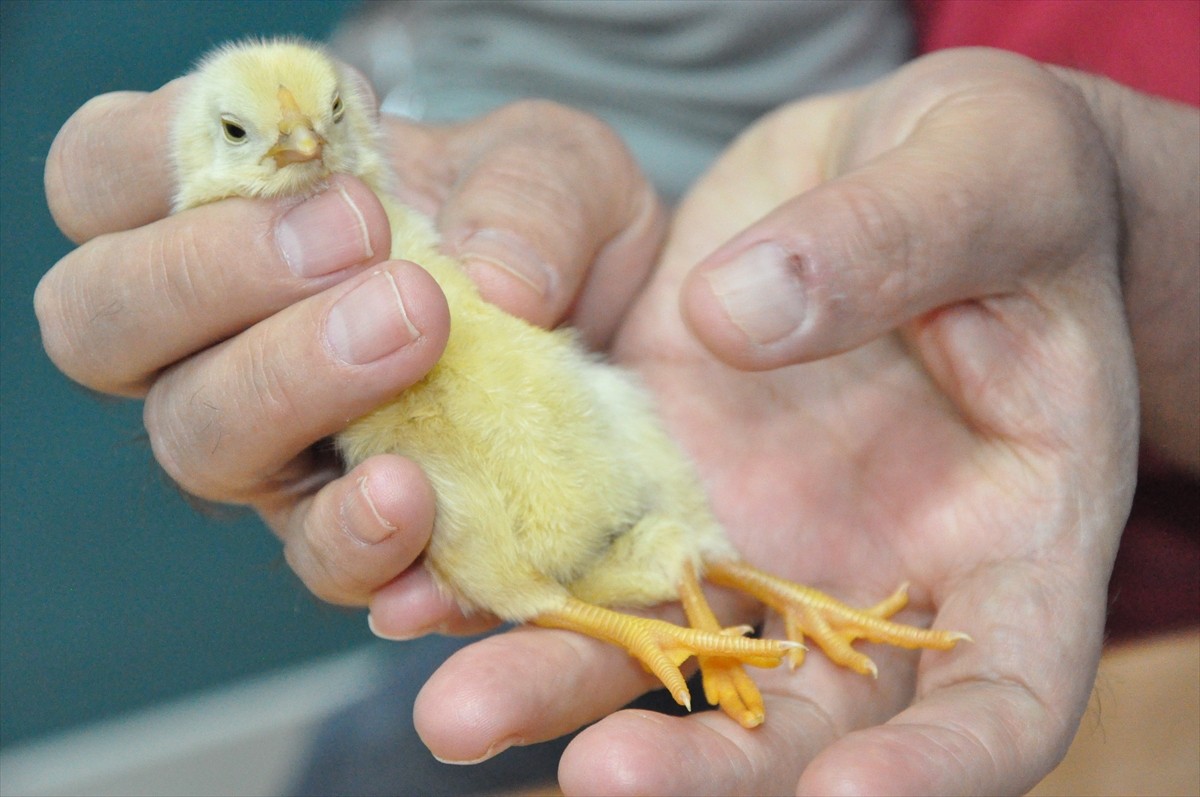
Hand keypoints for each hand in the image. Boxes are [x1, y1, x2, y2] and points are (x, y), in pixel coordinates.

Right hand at [35, 72, 663, 622]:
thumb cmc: (559, 228)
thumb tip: (493, 283)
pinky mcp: (365, 536)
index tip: (330, 154)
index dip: (167, 151)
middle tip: (359, 246)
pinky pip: (326, 561)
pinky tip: (421, 520)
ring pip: (199, 443)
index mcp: (241, 214)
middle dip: (212, 275)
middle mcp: (229, 337)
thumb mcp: (564, 169)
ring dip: (289, 386)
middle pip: (104, 324)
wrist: (633, 337)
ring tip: (412, 342)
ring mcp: (285, 448)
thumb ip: (529, 195)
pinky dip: (363, 546)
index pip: (105, 175)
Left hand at [411, 50, 1141, 794]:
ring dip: (568, 685)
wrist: (894, 159)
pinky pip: (584, 540)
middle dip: (706, 765)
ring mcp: (756, 530)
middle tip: (600, 775)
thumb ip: (889, 244)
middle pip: (804, 716)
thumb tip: (734, 322)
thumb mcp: (987, 172)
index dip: (939, 765)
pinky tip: (427, 588)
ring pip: (667, 645)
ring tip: (460, 711)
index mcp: (1012, 528)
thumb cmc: (999, 166)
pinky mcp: (659, 472)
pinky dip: (513, 573)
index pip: (1004, 694)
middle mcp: (871, 566)